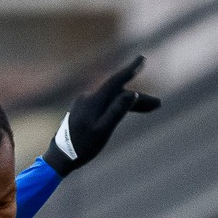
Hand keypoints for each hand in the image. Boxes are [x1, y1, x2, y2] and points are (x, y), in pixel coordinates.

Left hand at [44, 55, 161, 175]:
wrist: (59, 158)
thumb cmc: (82, 147)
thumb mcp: (103, 131)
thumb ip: (117, 111)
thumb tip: (132, 93)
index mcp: (94, 101)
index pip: (116, 81)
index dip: (130, 70)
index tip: (142, 59)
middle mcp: (89, 98)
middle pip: (118, 93)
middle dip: (139, 98)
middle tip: (158, 105)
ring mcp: (85, 104)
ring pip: (113, 99)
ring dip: (130, 103)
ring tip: (150, 110)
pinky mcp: (83, 111)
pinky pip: (105, 104)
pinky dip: (118, 107)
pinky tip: (127, 111)